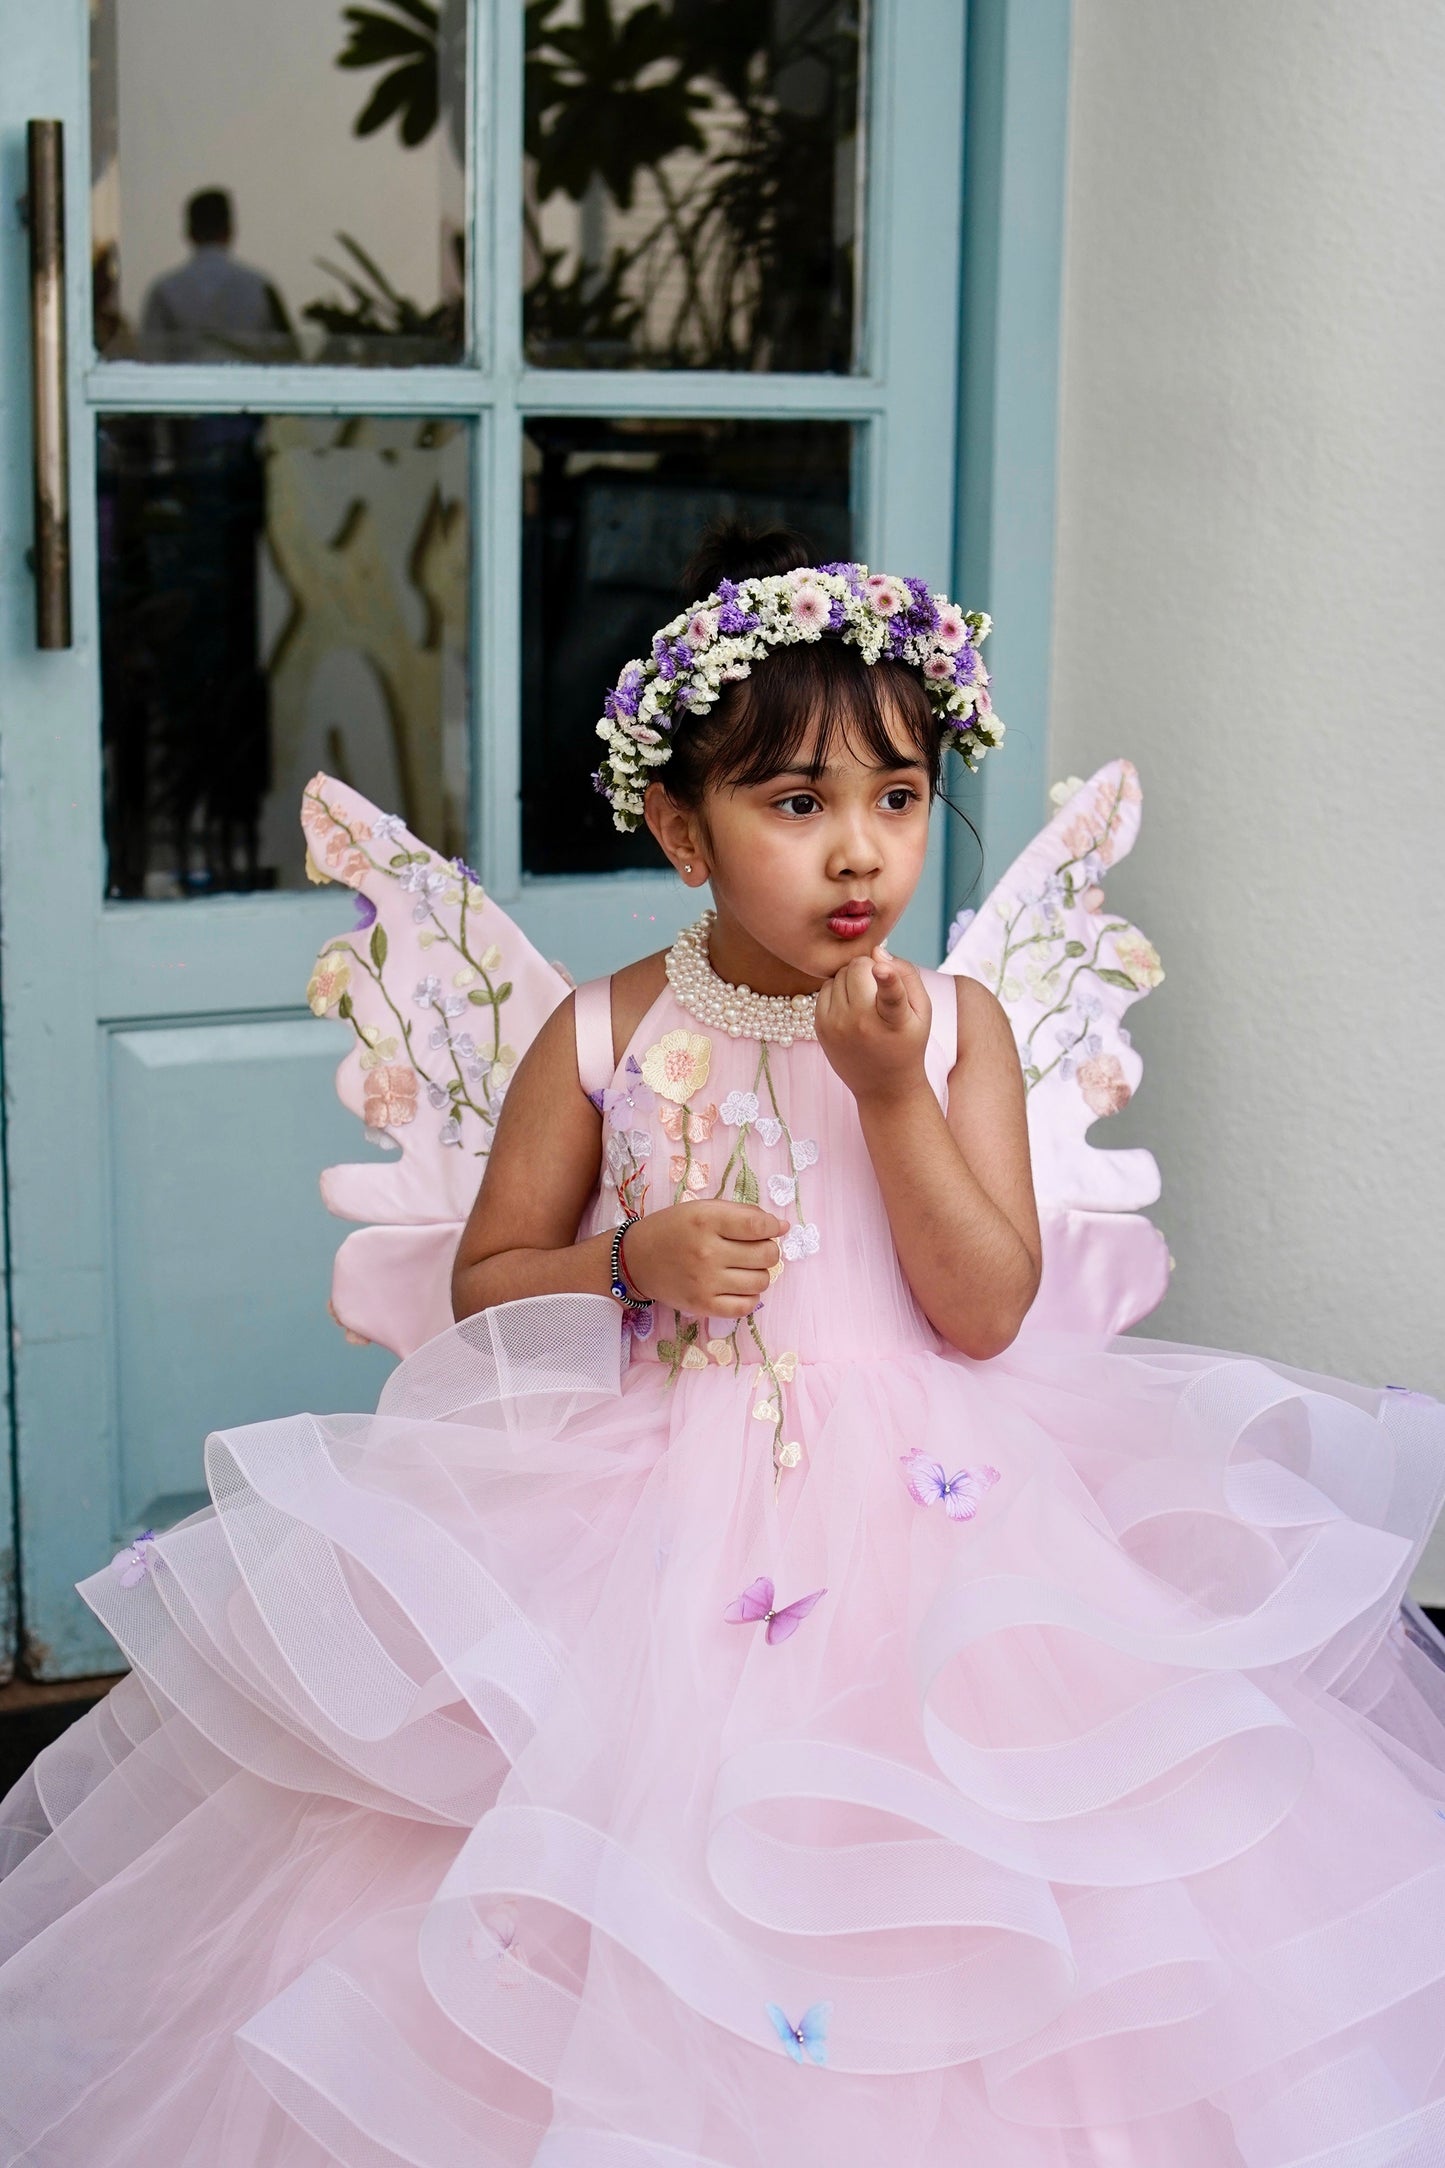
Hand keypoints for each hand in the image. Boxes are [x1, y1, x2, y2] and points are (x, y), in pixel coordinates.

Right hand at [619, 1201, 785, 1319]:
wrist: (636, 1260)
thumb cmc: (672, 1229)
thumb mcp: (701, 1209)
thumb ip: (740, 1214)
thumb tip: (781, 1227)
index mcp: (706, 1220)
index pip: (758, 1226)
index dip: (774, 1227)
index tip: (776, 1228)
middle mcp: (706, 1251)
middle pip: (766, 1255)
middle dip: (768, 1250)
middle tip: (754, 1248)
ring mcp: (705, 1282)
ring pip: (761, 1281)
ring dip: (759, 1273)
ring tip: (743, 1267)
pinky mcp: (702, 1305)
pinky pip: (746, 1306)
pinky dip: (750, 1296)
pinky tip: (739, 1286)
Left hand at [815, 943, 930, 1103]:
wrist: (884, 1086)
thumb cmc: (907, 1040)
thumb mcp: (921, 1010)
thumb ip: (906, 974)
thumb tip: (877, 951)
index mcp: (894, 1021)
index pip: (892, 996)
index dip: (888, 979)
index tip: (882, 968)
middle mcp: (862, 1024)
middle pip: (857, 967)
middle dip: (868, 966)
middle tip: (877, 983)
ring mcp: (837, 1027)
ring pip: (838, 974)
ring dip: (852, 978)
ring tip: (866, 1000)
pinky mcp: (820, 1028)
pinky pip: (825, 988)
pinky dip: (838, 990)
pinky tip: (851, 1007)